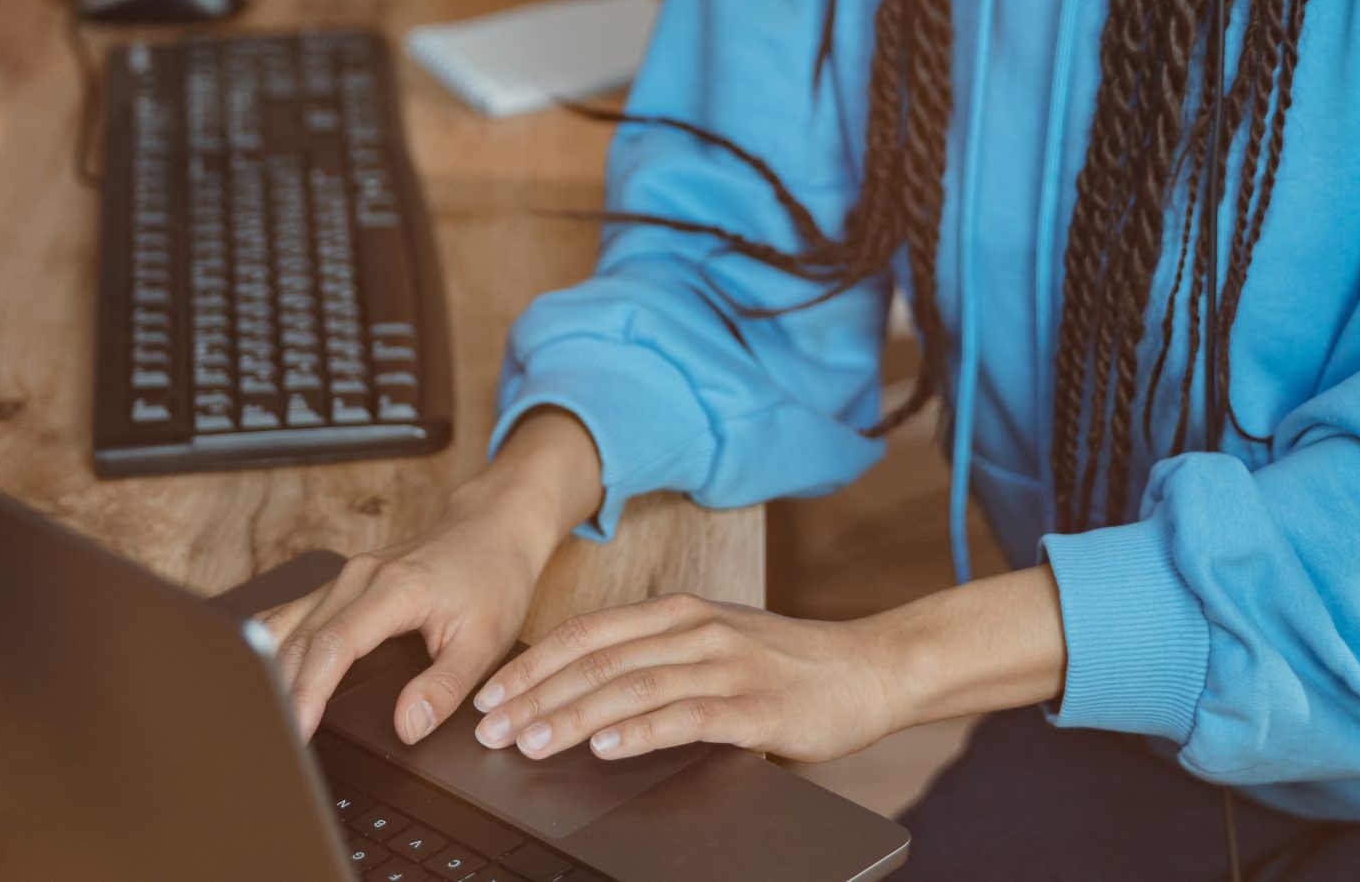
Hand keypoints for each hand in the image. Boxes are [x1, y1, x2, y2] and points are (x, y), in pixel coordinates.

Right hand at [259, 409, 602, 746]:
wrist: (493, 526)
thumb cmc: (493, 578)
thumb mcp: (486, 640)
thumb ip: (446, 686)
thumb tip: (408, 727)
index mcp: (394, 588)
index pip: (334, 644)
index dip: (309, 692)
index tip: (297, 733)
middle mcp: (359, 576)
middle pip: (301, 639)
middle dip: (281, 693)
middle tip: (274, 746)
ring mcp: (346, 576)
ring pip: (289, 625)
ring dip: (270, 671)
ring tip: (264, 720)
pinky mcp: (342, 583)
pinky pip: (294, 613)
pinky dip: (273, 646)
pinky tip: (263, 674)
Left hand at [466, 593, 906, 765]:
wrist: (870, 668)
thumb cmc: (787, 664)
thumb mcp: (714, 645)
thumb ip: (659, 658)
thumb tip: (582, 692)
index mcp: (678, 613)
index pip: (586, 634)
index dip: (532, 664)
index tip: (489, 695)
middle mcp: (696, 630)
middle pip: (597, 661)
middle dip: (536, 696)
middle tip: (490, 728)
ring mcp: (726, 665)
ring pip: (632, 687)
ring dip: (573, 715)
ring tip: (530, 741)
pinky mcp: (756, 705)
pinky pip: (687, 716)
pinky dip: (640, 731)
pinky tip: (607, 746)